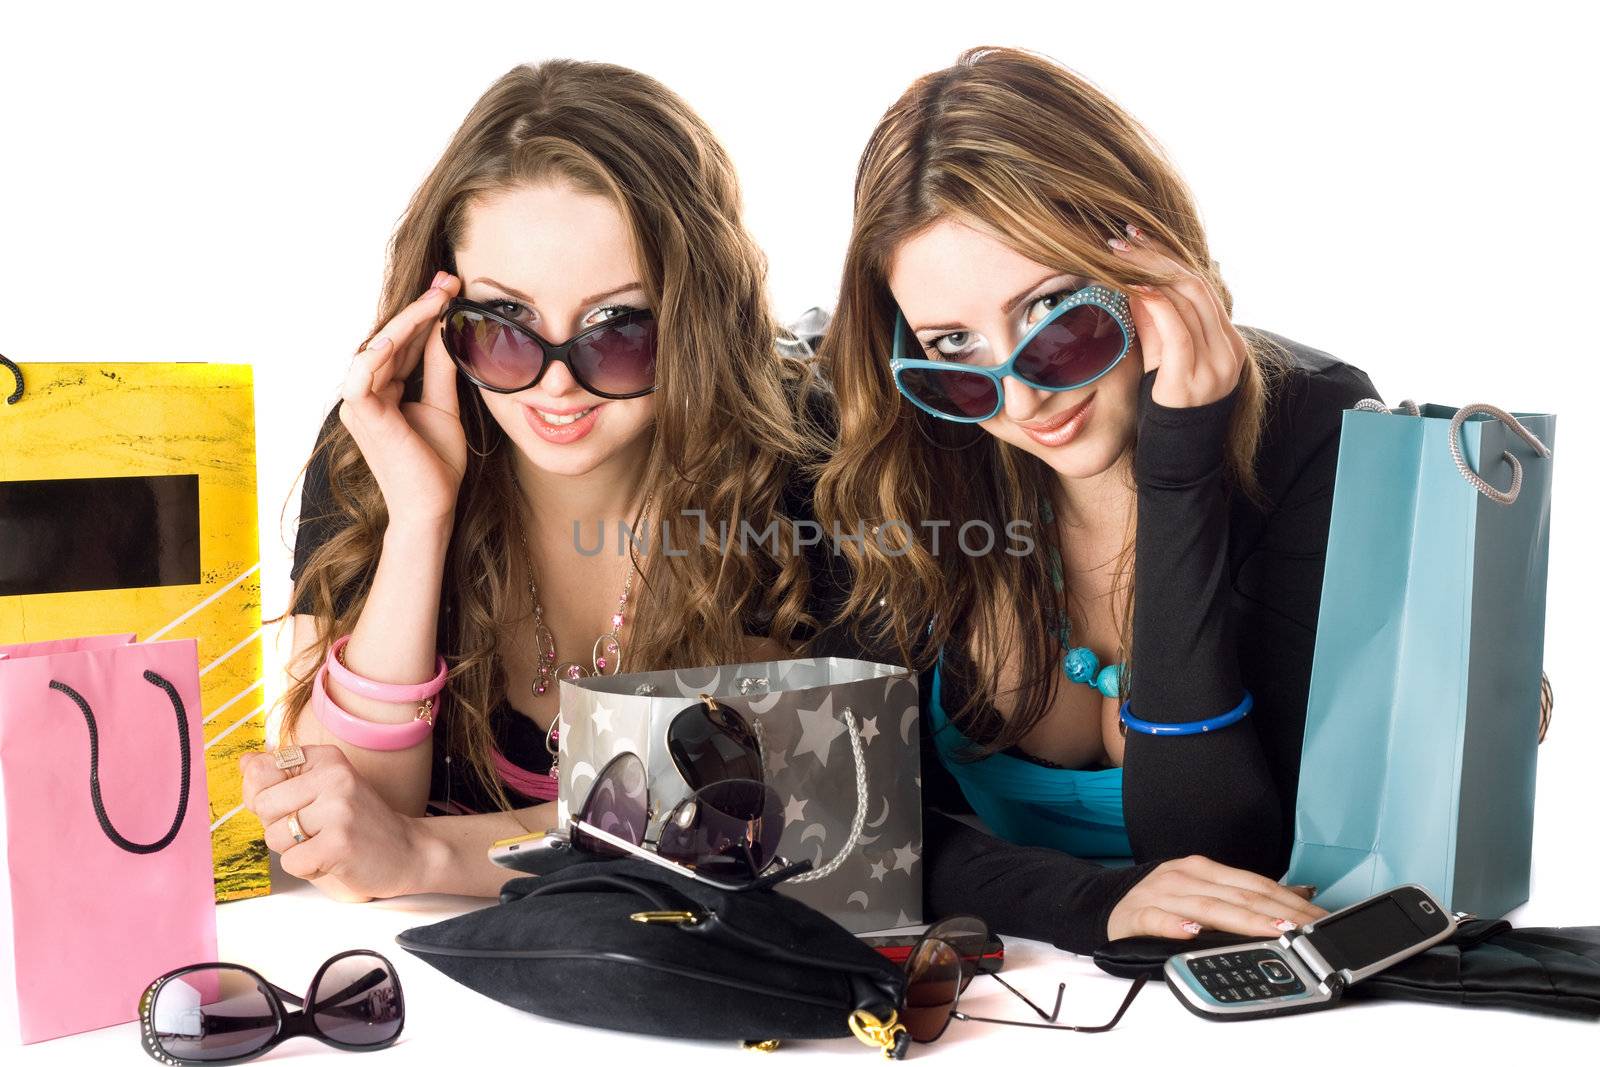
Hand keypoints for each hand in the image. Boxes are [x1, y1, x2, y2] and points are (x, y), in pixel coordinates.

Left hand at [241, 745, 432, 900]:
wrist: (409, 851)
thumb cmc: (359, 822)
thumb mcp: (324, 788)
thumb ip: (282, 776)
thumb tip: (244, 762)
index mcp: (327, 758)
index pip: (260, 770)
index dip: (266, 797)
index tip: (298, 805)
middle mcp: (334, 776)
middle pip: (262, 804)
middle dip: (279, 826)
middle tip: (316, 830)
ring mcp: (339, 808)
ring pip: (273, 836)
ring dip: (294, 850)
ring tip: (326, 843)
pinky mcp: (339, 843)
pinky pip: (290, 863)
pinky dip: (307, 869)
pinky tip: (333, 859)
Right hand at [339, 271, 468, 526]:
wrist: (432, 506)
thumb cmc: (436, 463)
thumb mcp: (444, 405)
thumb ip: (441, 368)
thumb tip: (447, 329)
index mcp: (381, 391)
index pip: (400, 344)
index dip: (423, 316)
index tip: (451, 289)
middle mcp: (365, 393)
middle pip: (389, 339)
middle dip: (418, 308)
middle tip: (448, 281)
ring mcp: (360, 404)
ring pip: (377, 348)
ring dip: (407, 321)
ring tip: (437, 299)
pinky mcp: (363, 416)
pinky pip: (363, 375)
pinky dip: (380, 352)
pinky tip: (404, 333)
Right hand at [1106, 854, 1326, 940]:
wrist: (1105, 904)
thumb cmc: (1160, 900)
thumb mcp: (1203, 889)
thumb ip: (1244, 892)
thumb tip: (1297, 893)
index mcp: (1204, 870)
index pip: (1256, 884)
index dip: (1290, 901)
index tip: (1318, 918)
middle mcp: (1185, 877)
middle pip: (1240, 896)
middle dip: (1280, 914)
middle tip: (1309, 931)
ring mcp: (1161, 894)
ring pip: (1208, 908)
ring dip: (1243, 920)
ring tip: (1272, 931)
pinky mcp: (1137, 913)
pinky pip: (1158, 919)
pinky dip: (1175, 926)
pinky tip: (1191, 933)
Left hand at [1109, 225, 1247, 408]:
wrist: (1178, 463)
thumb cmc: (1166, 411)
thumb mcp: (1164, 360)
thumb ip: (1156, 326)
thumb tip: (1134, 285)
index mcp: (1227, 341)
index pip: (1199, 285)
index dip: (1166, 256)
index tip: (1136, 237)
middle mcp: (1228, 349)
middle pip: (1193, 284)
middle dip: (1154, 255)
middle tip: (1121, 238)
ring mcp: (1215, 364)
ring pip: (1187, 299)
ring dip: (1148, 271)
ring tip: (1118, 256)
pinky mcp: (1194, 379)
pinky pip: (1176, 330)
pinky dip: (1153, 303)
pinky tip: (1130, 287)